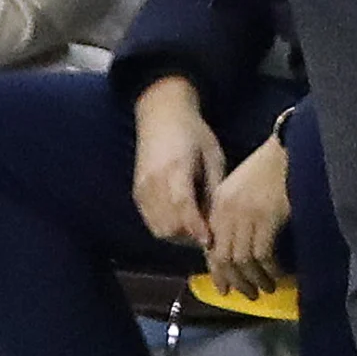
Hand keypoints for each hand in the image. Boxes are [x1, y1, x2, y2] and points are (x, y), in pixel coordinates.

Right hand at [130, 77, 226, 248]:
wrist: (162, 114)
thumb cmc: (194, 132)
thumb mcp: (213, 156)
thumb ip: (214, 189)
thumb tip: (219, 221)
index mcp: (176, 169)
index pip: (183, 209)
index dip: (196, 229)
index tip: (210, 241)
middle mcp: (154, 181)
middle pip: (169, 226)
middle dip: (189, 237)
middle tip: (207, 235)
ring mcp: (143, 188)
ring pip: (158, 228)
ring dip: (177, 236)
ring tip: (196, 228)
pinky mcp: (137, 192)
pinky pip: (150, 221)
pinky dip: (166, 227)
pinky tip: (181, 220)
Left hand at [203, 132, 292, 297]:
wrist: (289, 151)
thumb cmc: (269, 169)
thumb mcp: (241, 190)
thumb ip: (233, 216)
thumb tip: (235, 251)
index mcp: (218, 204)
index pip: (211, 246)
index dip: (218, 272)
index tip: (225, 289)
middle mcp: (227, 211)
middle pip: (224, 257)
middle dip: (236, 281)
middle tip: (248, 294)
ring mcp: (246, 214)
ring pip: (243, 259)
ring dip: (254, 279)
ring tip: (266, 288)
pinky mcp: (266, 217)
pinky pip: (263, 254)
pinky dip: (270, 269)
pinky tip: (278, 274)